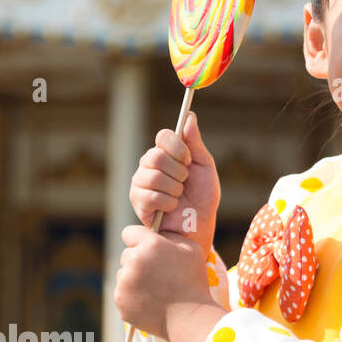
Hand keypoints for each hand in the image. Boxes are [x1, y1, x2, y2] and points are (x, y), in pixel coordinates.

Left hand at [115, 225, 217, 341]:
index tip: (147, 247)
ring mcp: (123, 282)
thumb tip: (156, 233)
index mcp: (150, 245)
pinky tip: (150, 300)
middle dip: (138, 260)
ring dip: (134, 278)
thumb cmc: (193, 281)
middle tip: (158, 272)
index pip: (129, 232)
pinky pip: (122, 292)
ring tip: (156, 289)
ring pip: (123, 274)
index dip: (139, 239)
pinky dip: (133, 295)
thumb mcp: (191, 249)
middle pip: (127, 254)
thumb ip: (170, 236)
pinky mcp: (120, 300)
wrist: (188, 317)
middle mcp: (133, 260)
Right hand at [129, 111, 219, 258]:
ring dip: (174, 189)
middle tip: (185, 182)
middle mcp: (149, 165)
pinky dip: (168, 202)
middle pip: (155, 156)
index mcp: (166, 154)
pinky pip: (150, 196)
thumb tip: (189, 116)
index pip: (163, 136)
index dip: (178, 148)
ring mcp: (140, 182)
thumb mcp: (204, 167)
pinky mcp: (137, 201)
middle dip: (178, 172)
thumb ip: (195, 143)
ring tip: (179, 196)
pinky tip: (171, 207)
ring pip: (152, 176)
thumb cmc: (203, 196)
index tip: (189, 160)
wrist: (199, 225)